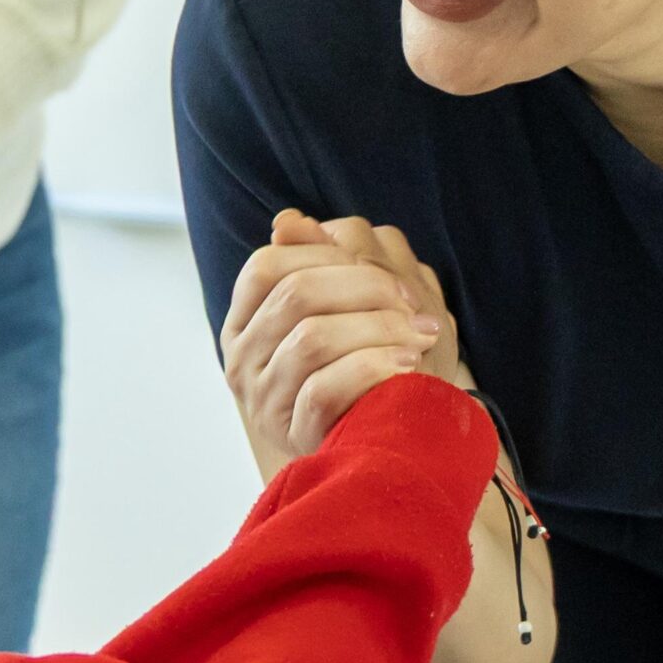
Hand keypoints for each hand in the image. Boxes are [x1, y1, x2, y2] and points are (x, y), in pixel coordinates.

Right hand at [221, 208, 462, 479]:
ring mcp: (262, 400)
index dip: (327, 257)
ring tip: (421, 335)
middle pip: (294, 294)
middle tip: (413, 301)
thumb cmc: (371, 364)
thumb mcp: (353, 305)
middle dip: (366, 288)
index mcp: (246, 321)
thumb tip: (287, 221)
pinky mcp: (292, 434)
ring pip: (311, 338)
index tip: (385, 272)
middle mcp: (242, 360)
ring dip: (379, 328)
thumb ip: (321, 260)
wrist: (390, 442)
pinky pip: (325, 389)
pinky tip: (407, 366)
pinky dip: (374, 368)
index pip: (267, 266)